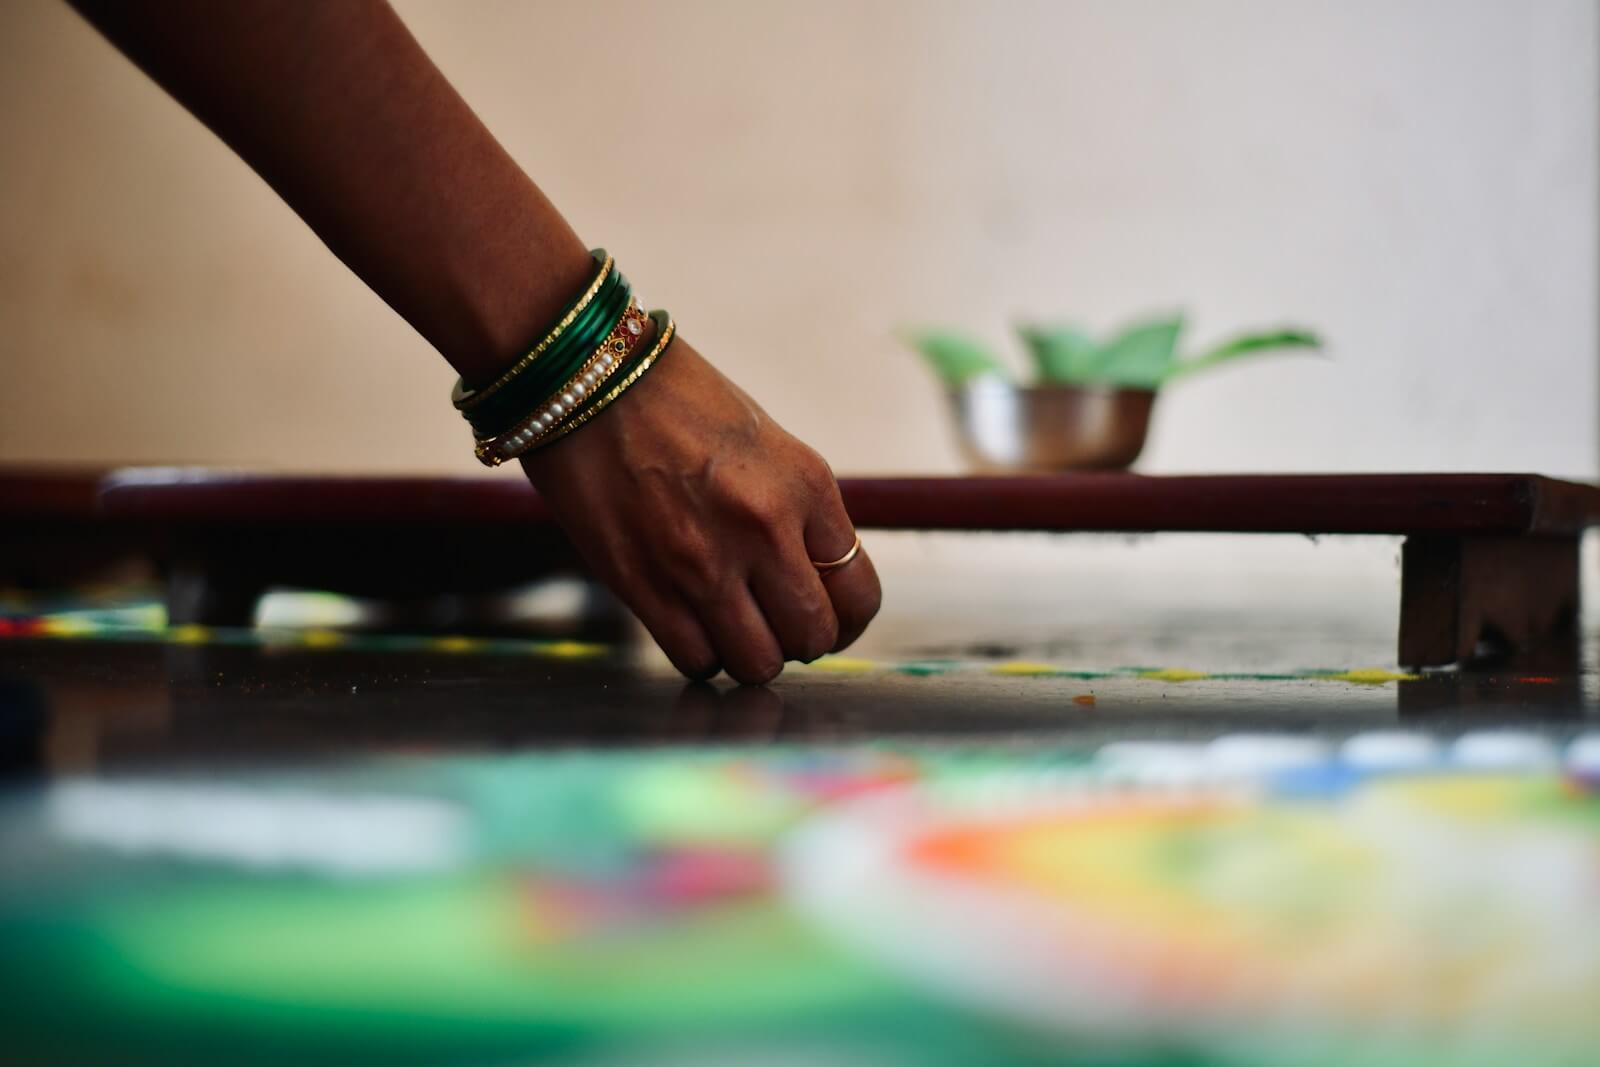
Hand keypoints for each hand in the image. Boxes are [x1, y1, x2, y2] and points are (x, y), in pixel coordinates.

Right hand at [520, 335, 880, 683]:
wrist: (586, 378)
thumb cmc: (676, 401)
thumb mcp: (766, 444)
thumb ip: (797, 512)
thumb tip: (811, 578)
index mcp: (805, 486)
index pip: (859, 594)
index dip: (846, 621)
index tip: (828, 620)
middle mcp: (764, 529)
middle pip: (812, 637)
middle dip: (799, 641)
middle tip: (775, 624)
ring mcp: (704, 563)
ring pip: (757, 663)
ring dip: (749, 655)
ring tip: (731, 627)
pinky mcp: (646, 586)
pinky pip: (696, 660)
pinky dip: (700, 656)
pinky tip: (691, 626)